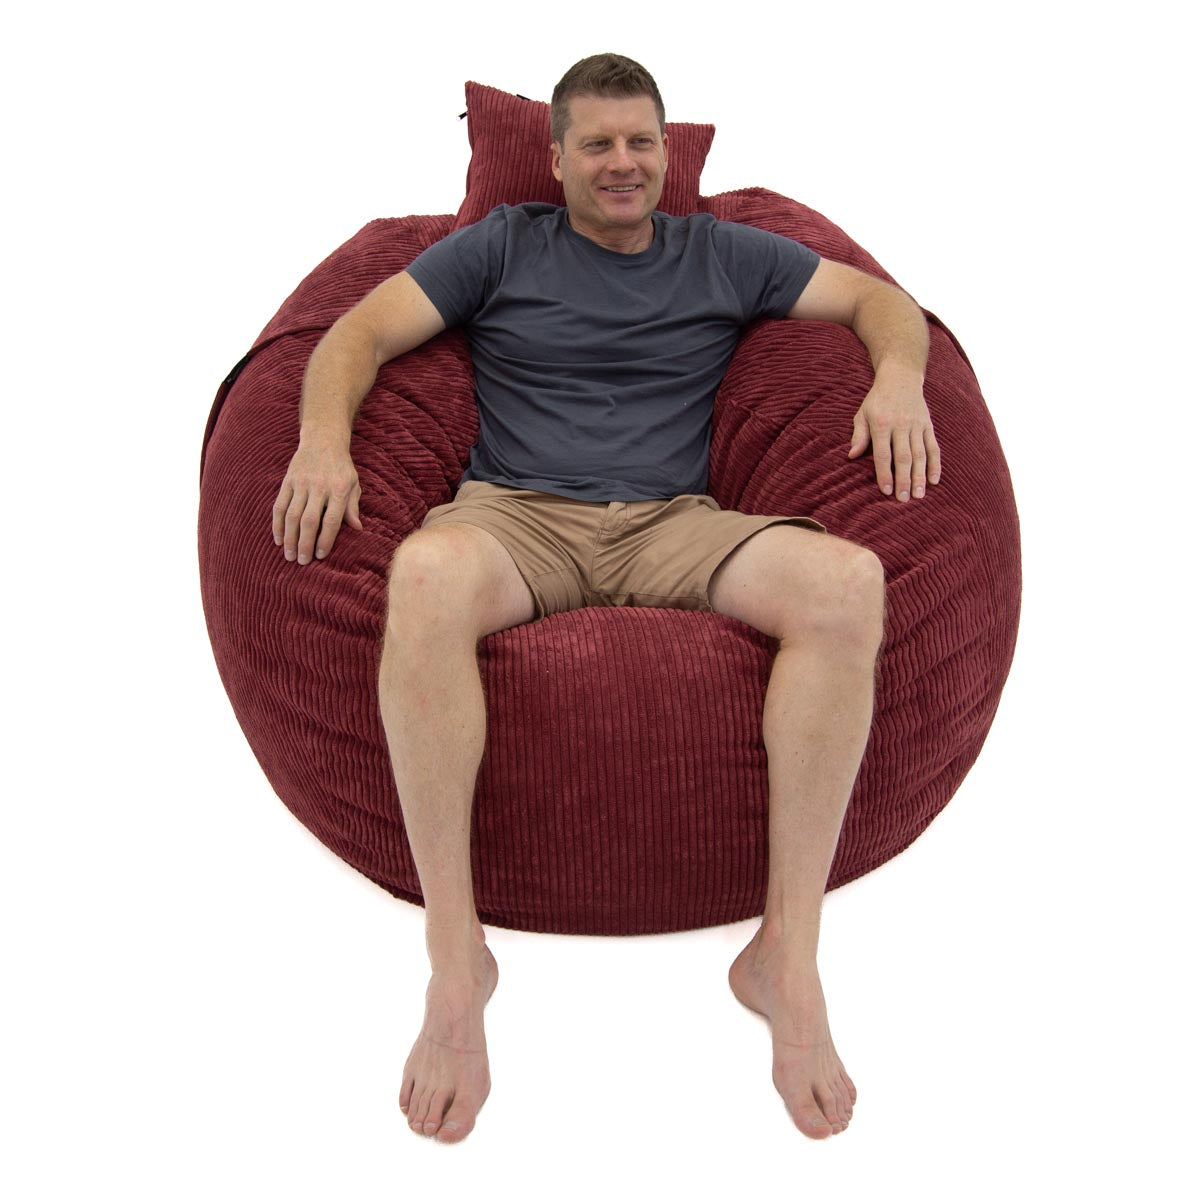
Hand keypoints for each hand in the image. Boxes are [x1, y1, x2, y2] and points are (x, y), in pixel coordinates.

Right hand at [272, 441, 362, 564]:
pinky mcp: (287, 481)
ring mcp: (300, 483)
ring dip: (289, 538)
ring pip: (291, 515)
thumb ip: (352, 507)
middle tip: (303, 561)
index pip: (331, 519)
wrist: (323, 440)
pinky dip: (277, 524)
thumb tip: (357, 528)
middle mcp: (318, 486)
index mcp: (338, 489)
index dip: (325, 539)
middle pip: (309, 520)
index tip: (321, 555)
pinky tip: (278, 538)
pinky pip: (279, 505)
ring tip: (289, 555)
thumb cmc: (341, 468)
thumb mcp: (353, 484)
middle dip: (305, 543)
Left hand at [848, 375, 941, 501]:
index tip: (886, 491)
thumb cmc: (877, 400)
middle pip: (903, 457)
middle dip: (904, 480)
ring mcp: (917, 426)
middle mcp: (901, 425)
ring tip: (919, 495)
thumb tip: (851, 455)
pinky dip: (935, 464)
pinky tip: (935, 480)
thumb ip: (859, 435)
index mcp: (882, 424)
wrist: (901, 378)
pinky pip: (933, 447)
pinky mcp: (928, 425)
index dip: (884, 474)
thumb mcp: (862, 414)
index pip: (883, 454)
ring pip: (920, 455)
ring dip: (920, 476)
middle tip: (904, 499)